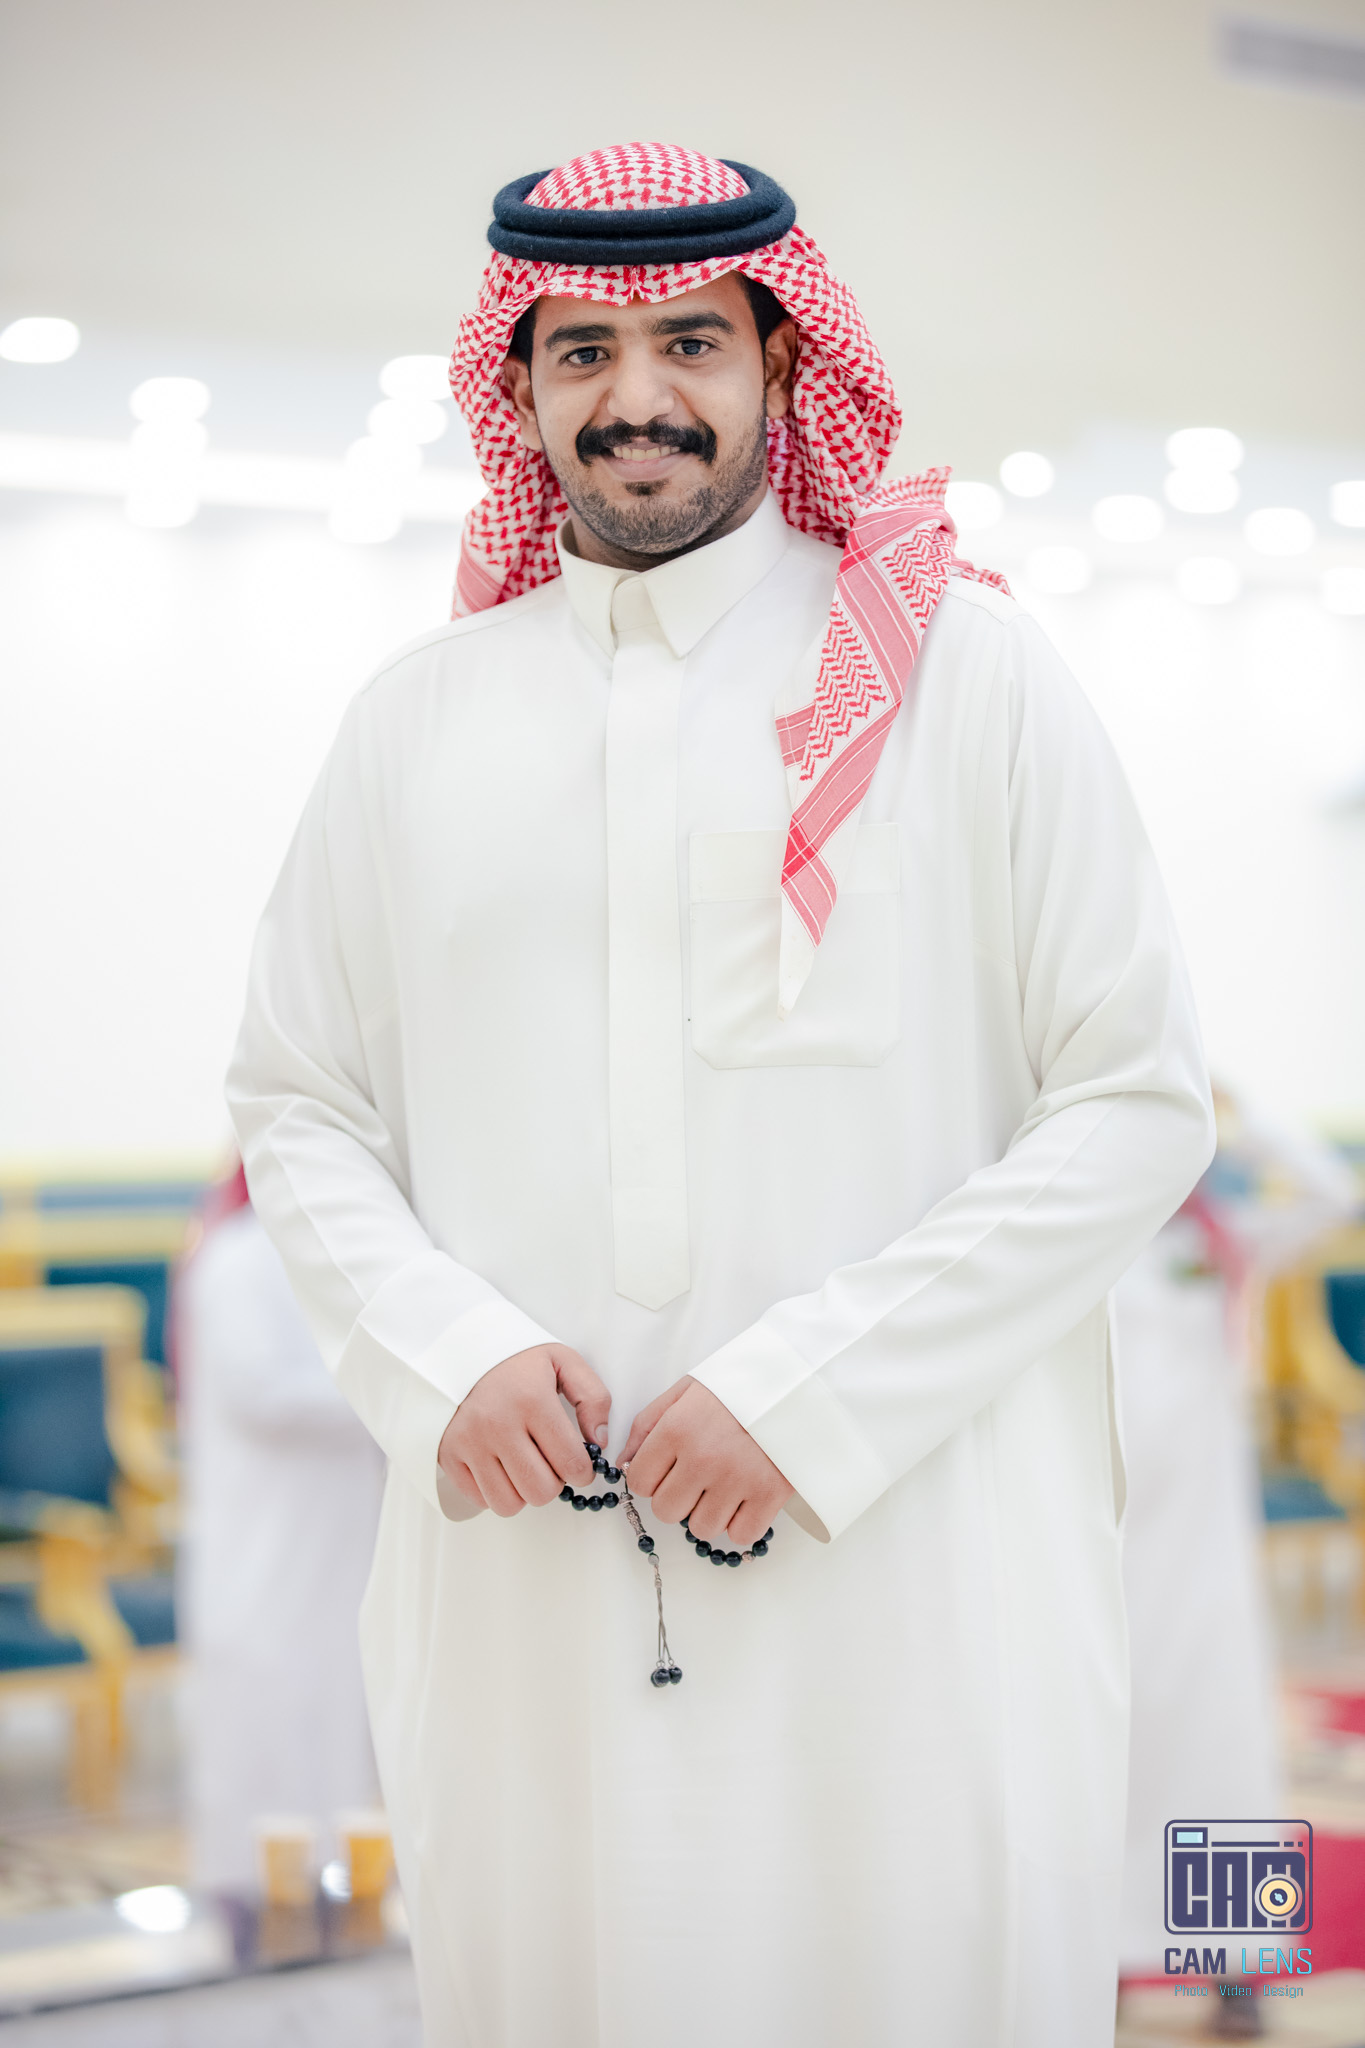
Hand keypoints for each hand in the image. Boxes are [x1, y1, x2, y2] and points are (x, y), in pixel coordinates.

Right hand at [438, 1345, 609, 1515]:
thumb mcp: (564, 1362)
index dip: (583, 1472)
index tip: (579, 1465)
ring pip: (509, 1504)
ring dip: (524, 1492)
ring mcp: (470, 1442)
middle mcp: (498, 1424)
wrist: (463, 1352)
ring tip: (525, 1466)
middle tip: (550, 1463)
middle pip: (540, 1491)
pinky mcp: (449, 1455)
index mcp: (532, 1400)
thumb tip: (600, 1441)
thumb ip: (593, 1398)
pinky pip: (480, 1500)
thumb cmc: (517, 1363)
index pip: (571, 1463)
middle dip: (554, 1483)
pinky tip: (502, 1467)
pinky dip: (496, 1492)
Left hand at [620, 1377, 791, 1548]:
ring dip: (708, 1513)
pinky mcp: (770, 1495)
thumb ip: (648, 1424)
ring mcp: (737, 1480)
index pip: (639, 1482)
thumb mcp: (686, 1390)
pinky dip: (740, 1524)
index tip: (667, 1470)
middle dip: (676, 1498)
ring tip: (723, 1486)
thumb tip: (623, 1462)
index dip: (651, 1479)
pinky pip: (740, 1535)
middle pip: (666, 1511)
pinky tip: (744, 1500)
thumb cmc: (738, 1385)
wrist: (798, 1380)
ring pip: (701, 1528)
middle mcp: (703, 1458)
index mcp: (677, 1429)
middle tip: (696, 1478)